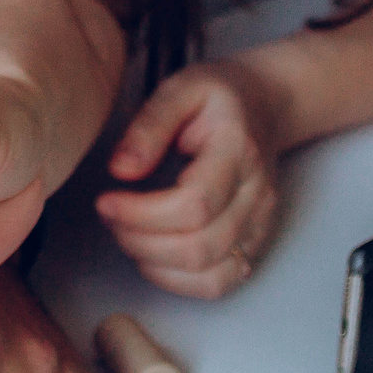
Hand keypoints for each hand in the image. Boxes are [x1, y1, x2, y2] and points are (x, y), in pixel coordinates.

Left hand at [95, 56, 285, 298]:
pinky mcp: (254, 243)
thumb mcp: (180, 89)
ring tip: (128, 232)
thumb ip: (149, 126)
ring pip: (209, 275)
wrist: (266, 105)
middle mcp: (257, 195)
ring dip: (155, 263)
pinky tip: (152, 254)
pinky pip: (220, 283)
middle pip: (199, 247)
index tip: (106, 200)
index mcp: (240, 151)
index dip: (142, 214)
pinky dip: (178, 281)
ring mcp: (260, 224)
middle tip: (111, 215)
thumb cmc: (219, 97)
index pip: (195, 204)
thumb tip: (121, 170)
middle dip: (140, 241)